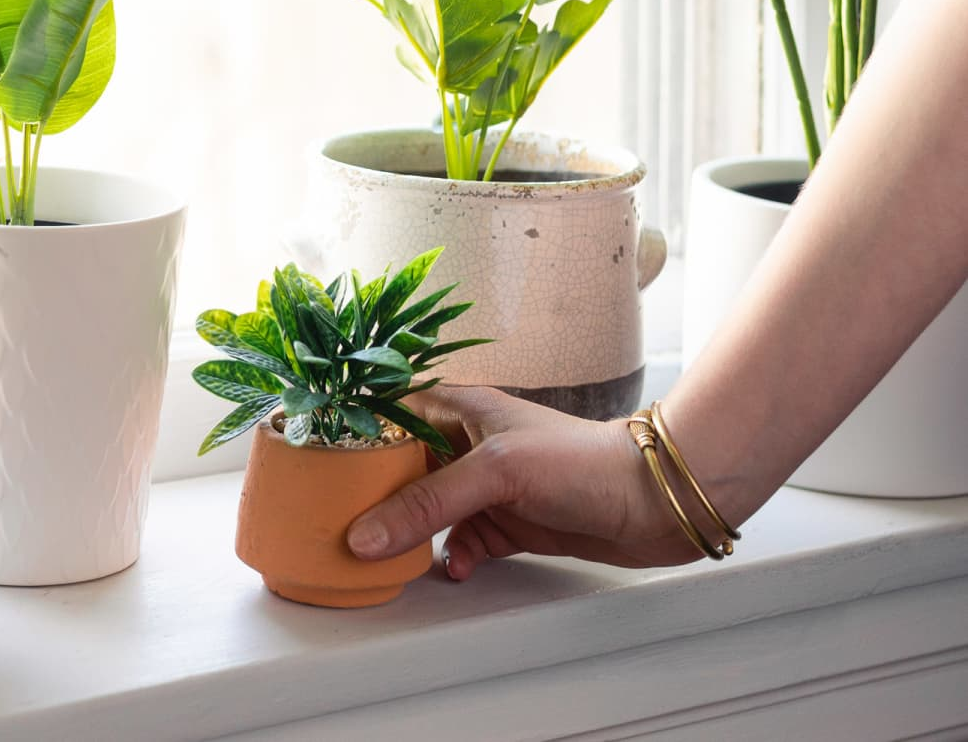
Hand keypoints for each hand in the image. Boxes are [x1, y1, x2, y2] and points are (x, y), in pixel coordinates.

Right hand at [346, 387, 706, 580]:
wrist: (652, 501)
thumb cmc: (580, 460)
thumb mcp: (494, 472)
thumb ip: (428, 504)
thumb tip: (366, 534)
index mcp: (459, 408)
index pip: (391, 413)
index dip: (358, 435)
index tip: (323, 464)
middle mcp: (468, 442)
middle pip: (404, 467)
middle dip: (377, 495)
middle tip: (347, 520)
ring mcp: (489, 485)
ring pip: (430, 509)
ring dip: (414, 532)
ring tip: (392, 553)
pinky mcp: (509, 522)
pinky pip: (463, 542)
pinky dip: (453, 557)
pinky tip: (455, 567)